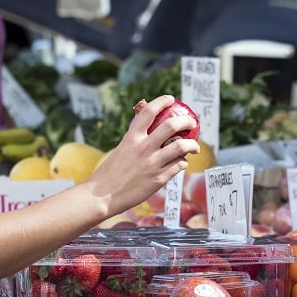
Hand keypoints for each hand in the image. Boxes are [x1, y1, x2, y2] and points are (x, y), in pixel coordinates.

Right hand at [86, 95, 199, 216]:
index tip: (170, 99)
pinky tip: (181, 163)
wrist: (102, 196)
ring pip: (182, 146)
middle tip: (192, 123)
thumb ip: (135, 139)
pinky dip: (183, 162)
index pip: (149, 111)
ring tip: (194, 147)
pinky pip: (179, 166)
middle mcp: (143, 148)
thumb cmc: (109, 173)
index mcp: (132, 137)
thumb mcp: (121, 149)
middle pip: (172, 125)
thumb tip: (148, 128)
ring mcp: (152, 164)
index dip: (162, 101)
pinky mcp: (159, 179)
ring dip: (192, 145)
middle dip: (187, 121)